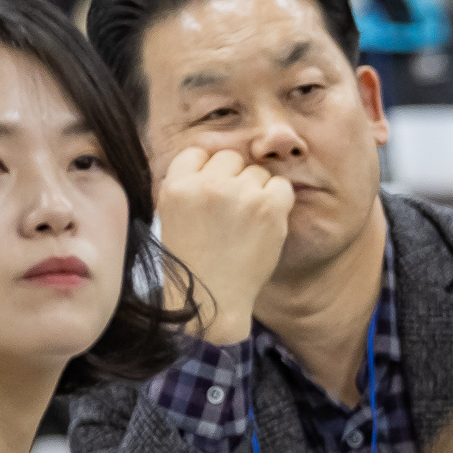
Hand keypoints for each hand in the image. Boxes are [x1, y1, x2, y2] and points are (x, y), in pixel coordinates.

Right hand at [157, 147, 293, 344]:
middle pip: (230, 158)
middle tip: (231, 211)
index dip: (208, 171)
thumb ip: (187, 185)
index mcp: (175, 187)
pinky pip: (281, 185)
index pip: (198, 153)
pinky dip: (279, 201)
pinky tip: (265, 222)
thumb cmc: (193, 261)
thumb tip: (210, 158)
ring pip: (257, 172)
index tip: (212, 193)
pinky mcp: (267, 207)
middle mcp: (205, 186)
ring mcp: (238, 194)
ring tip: (246, 222)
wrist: (211, 299)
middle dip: (233, 179)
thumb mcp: (171, 216)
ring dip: (256, 191)